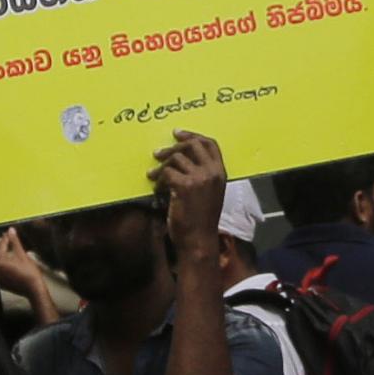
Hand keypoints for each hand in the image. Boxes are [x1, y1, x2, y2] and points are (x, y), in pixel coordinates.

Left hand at [152, 131, 226, 261]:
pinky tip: (157, 190)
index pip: (209, 143)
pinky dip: (159, 181)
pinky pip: (166, 173)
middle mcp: (212, 172)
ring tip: (153, 177)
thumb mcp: (209, 194)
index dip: (192, 135)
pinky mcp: (185, 186)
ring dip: (161, 168)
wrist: (198, 241)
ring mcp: (199, 178)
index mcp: (220, 173)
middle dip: (172, 147)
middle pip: (191, 145)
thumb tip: (179, 161)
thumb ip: (202, 177)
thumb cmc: (201, 221)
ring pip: (176, 159)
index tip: (177, 133)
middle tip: (157, 153)